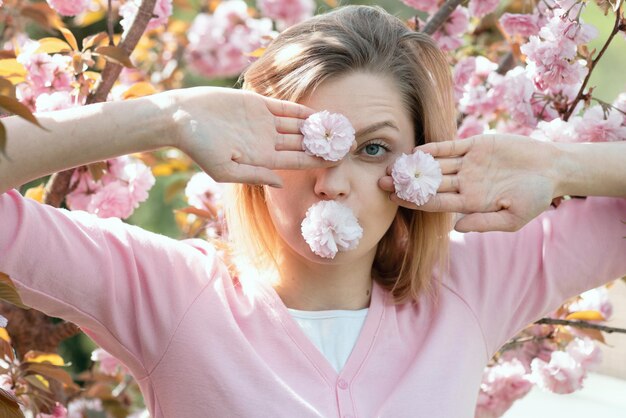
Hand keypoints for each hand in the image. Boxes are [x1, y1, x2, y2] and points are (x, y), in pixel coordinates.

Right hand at [170, 87, 333, 186]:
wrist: (182, 118)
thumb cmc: (199, 147)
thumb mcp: (225, 169)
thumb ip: (255, 175)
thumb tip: (281, 183)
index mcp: (262, 159)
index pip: (297, 161)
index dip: (317, 160)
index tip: (338, 159)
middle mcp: (267, 142)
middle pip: (302, 143)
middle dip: (323, 143)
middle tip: (347, 141)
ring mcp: (264, 123)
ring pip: (297, 125)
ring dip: (316, 125)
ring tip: (339, 124)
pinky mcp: (258, 104)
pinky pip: (285, 107)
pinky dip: (302, 109)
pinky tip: (319, 111)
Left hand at [378, 134, 559, 231]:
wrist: (553, 169)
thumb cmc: (536, 197)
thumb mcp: (514, 218)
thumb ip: (485, 223)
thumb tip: (456, 228)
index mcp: (470, 202)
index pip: (436, 202)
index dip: (415, 202)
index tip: (395, 200)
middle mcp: (465, 183)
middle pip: (430, 184)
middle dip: (407, 184)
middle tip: (381, 182)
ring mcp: (469, 164)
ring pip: (436, 165)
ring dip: (415, 165)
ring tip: (392, 165)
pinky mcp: (476, 146)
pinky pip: (451, 147)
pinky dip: (435, 148)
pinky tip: (416, 150)